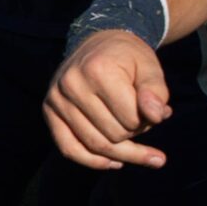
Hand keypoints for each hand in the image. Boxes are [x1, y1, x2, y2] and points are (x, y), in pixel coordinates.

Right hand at [44, 31, 171, 170]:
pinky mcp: (49, 112)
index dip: (148, 121)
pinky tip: (115, 162)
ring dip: (121, 152)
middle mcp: (71, 84)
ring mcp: (56, 99)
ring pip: (94, 146)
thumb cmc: (127, 58)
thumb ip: (156, 91)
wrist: (97, 43)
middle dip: (135, 134)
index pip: (130, 118)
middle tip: (144, 122)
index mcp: (97, 70)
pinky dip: (93, 162)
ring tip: (139, 149)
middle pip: (113, 135)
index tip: (154, 111)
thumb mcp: (149, 67)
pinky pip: (69, 149)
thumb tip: (158, 116)